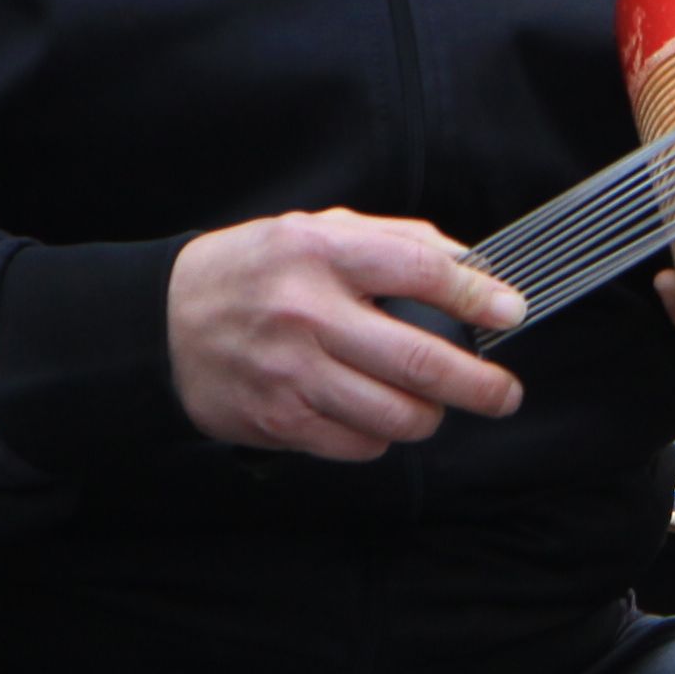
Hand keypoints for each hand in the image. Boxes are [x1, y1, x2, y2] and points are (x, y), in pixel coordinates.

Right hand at [167, 208, 526, 459]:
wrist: (164, 322)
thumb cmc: (257, 271)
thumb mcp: (318, 229)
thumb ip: (395, 240)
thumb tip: (471, 267)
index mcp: (322, 252)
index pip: (421, 272)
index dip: (478, 296)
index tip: (511, 312)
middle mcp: (307, 313)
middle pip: (420, 359)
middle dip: (479, 384)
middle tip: (505, 393)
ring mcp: (291, 372)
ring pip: (395, 415)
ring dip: (430, 416)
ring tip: (433, 405)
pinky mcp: (278, 419)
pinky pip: (358, 444)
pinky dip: (381, 437)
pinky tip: (374, 416)